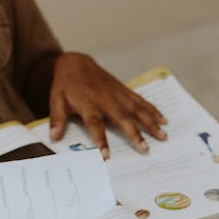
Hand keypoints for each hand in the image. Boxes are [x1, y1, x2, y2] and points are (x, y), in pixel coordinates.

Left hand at [49, 53, 166, 157]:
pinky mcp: (125, 92)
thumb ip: (58, 119)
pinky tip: (164, 120)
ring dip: (151, 123)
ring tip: (163, 136)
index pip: (95, 124)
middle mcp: (106, 100)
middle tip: (145, 149)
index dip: (101, 139)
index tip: (106, 155)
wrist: (76, 64)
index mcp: (88, 104)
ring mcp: (118, 95)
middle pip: (123, 118)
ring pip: (137, 110)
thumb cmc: (66, 86)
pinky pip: (141, 101)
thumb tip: (54, 137)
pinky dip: (153, 110)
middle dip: (135, 134)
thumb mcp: (56, 100)